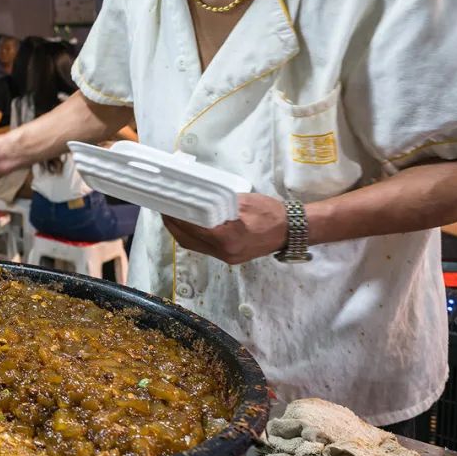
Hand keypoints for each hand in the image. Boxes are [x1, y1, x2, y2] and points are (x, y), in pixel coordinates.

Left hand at [161, 193, 287, 264]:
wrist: (292, 230)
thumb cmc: (269, 212)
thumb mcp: (242, 201)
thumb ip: (217, 202)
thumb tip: (196, 198)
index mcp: (227, 237)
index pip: (193, 228)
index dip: (176, 218)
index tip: (165, 206)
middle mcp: (224, 252)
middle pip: (189, 241)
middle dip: (173, 226)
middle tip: (164, 210)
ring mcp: (227, 257)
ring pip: (195, 246)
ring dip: (182, 232)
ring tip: (173, 216)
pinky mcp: (231, 257)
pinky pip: (205, 248)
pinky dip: (194, 237)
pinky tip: (190, 225)